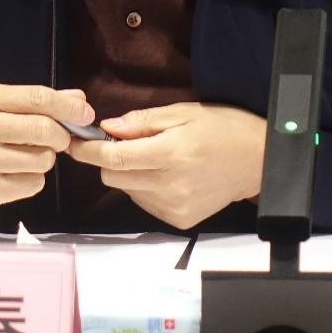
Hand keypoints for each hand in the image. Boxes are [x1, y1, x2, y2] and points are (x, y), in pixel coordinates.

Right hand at [0, 83, 93, 209]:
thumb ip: (31, 100)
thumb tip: (78, 99)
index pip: (37, 98)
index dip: (68, 106)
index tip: (85, 113)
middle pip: (45, 130)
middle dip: (61, 135)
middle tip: (57, 137)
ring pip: (43, 160)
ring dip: (44, 158)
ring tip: (24, 154)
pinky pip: (32, 184)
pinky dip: (32, 179)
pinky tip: (13, 172)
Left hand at [66, 102, 264, 229]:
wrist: (258, 162)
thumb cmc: (222, 128)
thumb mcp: (183, 112)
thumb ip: (142, 122)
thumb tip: (107, 129)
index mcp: (171, 153)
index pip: (114, 157)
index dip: (87, 150)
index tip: (73, 141)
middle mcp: (170, 185)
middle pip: (113, 176)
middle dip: (108, 159)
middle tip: (120, 143)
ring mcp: (174, 206)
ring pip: (126, 190)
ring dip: (128, 173)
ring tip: (153, 158)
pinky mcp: (178, 220)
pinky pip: (144, 202)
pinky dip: (144, 187)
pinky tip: (164, 175)